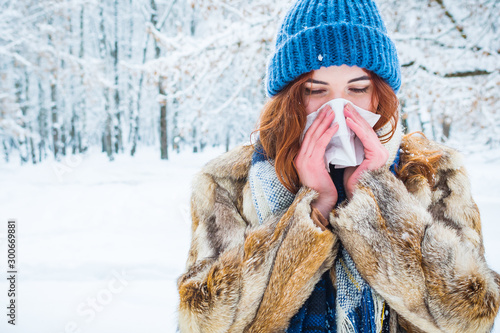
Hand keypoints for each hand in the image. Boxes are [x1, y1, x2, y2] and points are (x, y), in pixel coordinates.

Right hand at [294, 106, 338, 221]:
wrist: (319, 202)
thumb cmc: (322, 189)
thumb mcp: (319, 170)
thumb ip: (319, 158)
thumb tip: (327, 147)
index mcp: (300, 158)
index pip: (307, 137)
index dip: (315, 124)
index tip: (323, 114)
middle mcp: (299, 157)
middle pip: (310, 133)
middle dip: (320, 119)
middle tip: (329, 107)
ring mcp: (304, 160)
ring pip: (315, 136)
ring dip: (325, 122)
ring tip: (333, 112)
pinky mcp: (312, 163)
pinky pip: (321, 144)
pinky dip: (329, 133)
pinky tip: (336, 126)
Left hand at [343, 103, 388, 198]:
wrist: (357, 196)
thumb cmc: (353, 181)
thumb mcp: (351, 160)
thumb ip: (350, 149)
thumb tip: (340, 137)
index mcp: (375, 152)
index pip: (363, 133)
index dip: (354, 121)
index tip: (344, 111)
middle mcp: (380, 151)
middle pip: (365, 129)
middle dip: (354, 116)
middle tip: (344, 105)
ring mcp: (380, 153)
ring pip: (365, 131)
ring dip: (354, 119)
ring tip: (344, 109)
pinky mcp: (376, 155)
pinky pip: (364, 138)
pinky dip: (355, 128)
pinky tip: (347, 120)